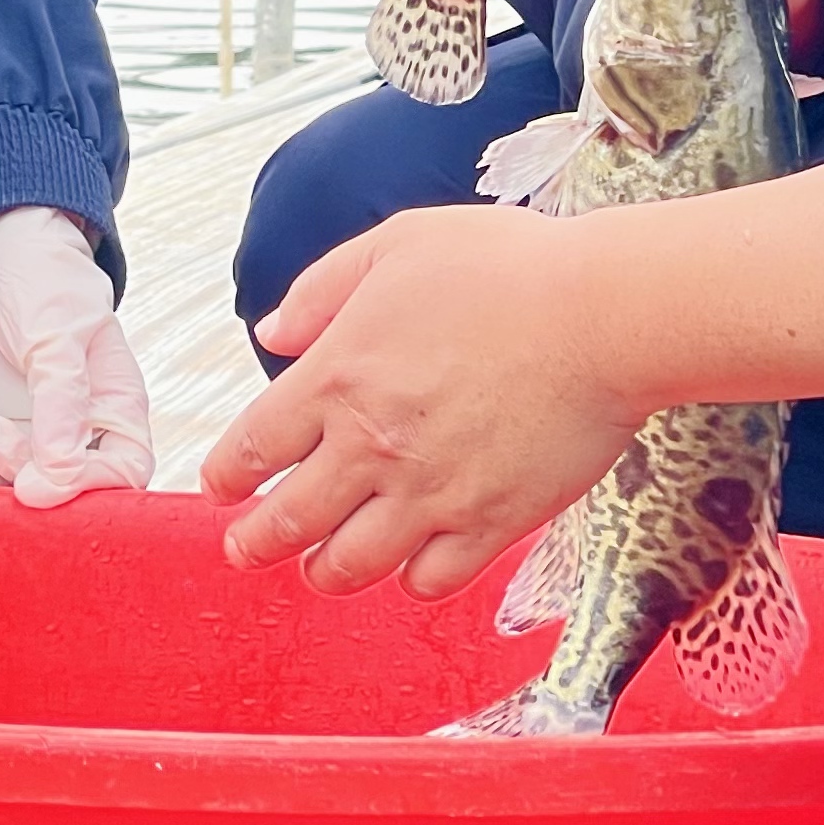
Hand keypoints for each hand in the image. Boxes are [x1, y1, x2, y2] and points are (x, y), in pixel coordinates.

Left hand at [0, 207, 155, 505]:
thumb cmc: (42, 277)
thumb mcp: (56, 334)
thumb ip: (62, 405)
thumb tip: (60, 475)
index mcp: (116, 401)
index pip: (126, 470)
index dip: (91, 488)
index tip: (42, 482)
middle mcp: (82, 423)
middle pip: (73, 488)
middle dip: (34, 482)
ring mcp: (38, 428)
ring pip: (27, 485)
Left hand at [209, 206, 648, 600]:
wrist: (602, 316)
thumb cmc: (506, 267)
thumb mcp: (398, 244)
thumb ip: (323, 289)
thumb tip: (271, 334)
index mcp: (338, 377)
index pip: (253, 447)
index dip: (227, 475)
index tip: (221, 486)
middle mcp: (371, 448)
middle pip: (287, 523)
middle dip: (256, 543)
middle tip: (245, 551)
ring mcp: (429, 494)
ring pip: (349, 566)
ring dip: (324, 570)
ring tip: (320, 568)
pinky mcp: (489, 525)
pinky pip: (429, 580)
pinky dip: (410, 578)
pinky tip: (410, 563)